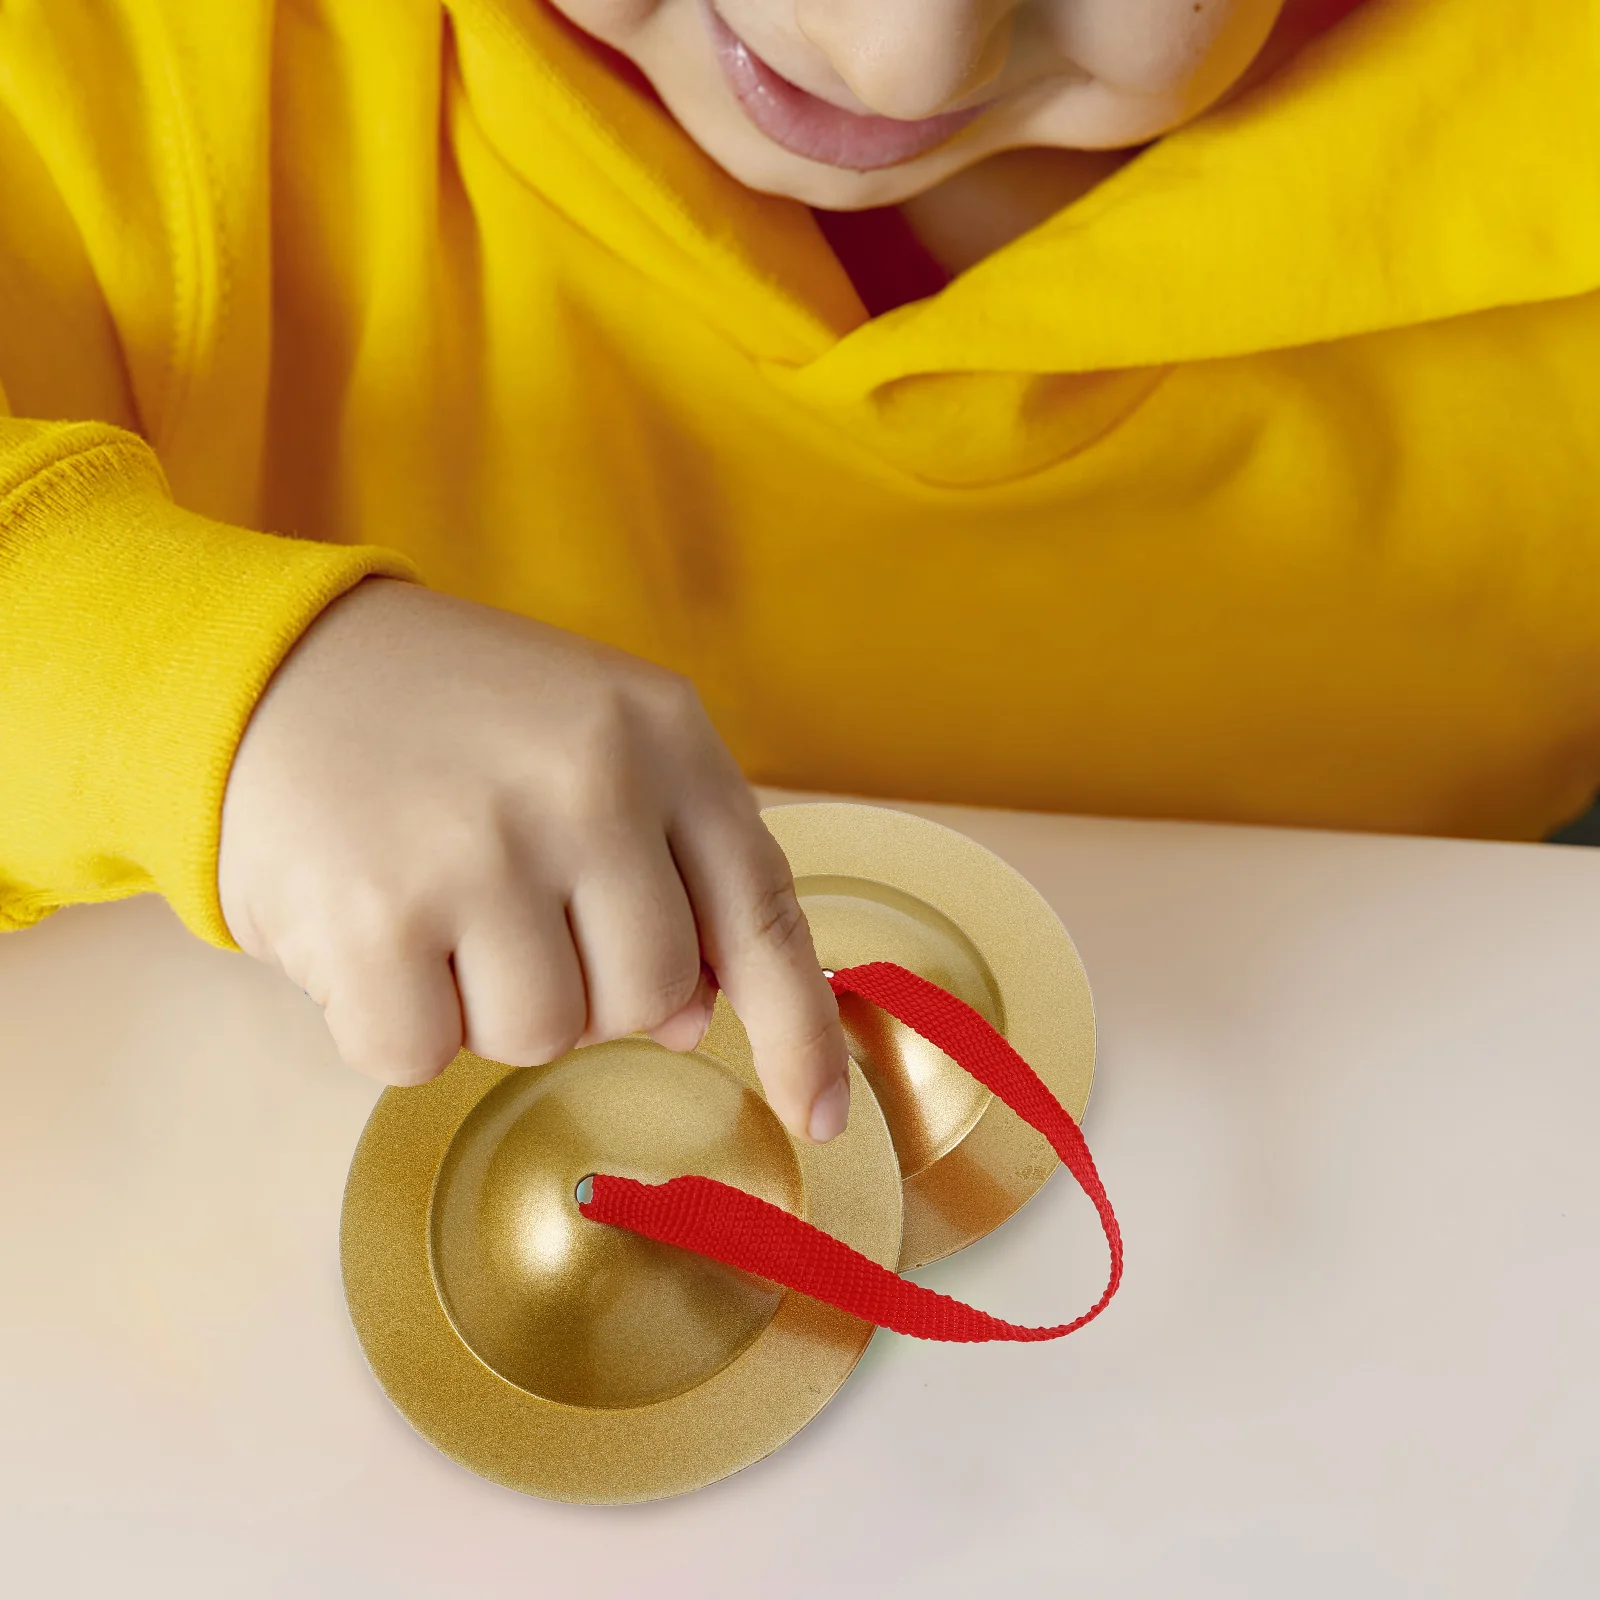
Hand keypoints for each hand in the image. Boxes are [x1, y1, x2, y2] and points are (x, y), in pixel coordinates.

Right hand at [217, 579, 849, 1140]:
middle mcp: (591, 782)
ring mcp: (485, 847)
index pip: (764, 913)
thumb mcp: (595, 744)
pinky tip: (372, 933)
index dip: (800, 1032)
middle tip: (515, 915)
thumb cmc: (454, 723)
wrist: (273, 667)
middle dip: (592, 992)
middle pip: (654, 998)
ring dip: (489, 1006)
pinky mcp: (377, 914)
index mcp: (664, 734)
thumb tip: (697, 1017)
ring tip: (438, 909)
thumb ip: (671, 868)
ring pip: (543, 1039)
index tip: (820, 1117)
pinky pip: (423, 1056)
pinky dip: (394, 1023)